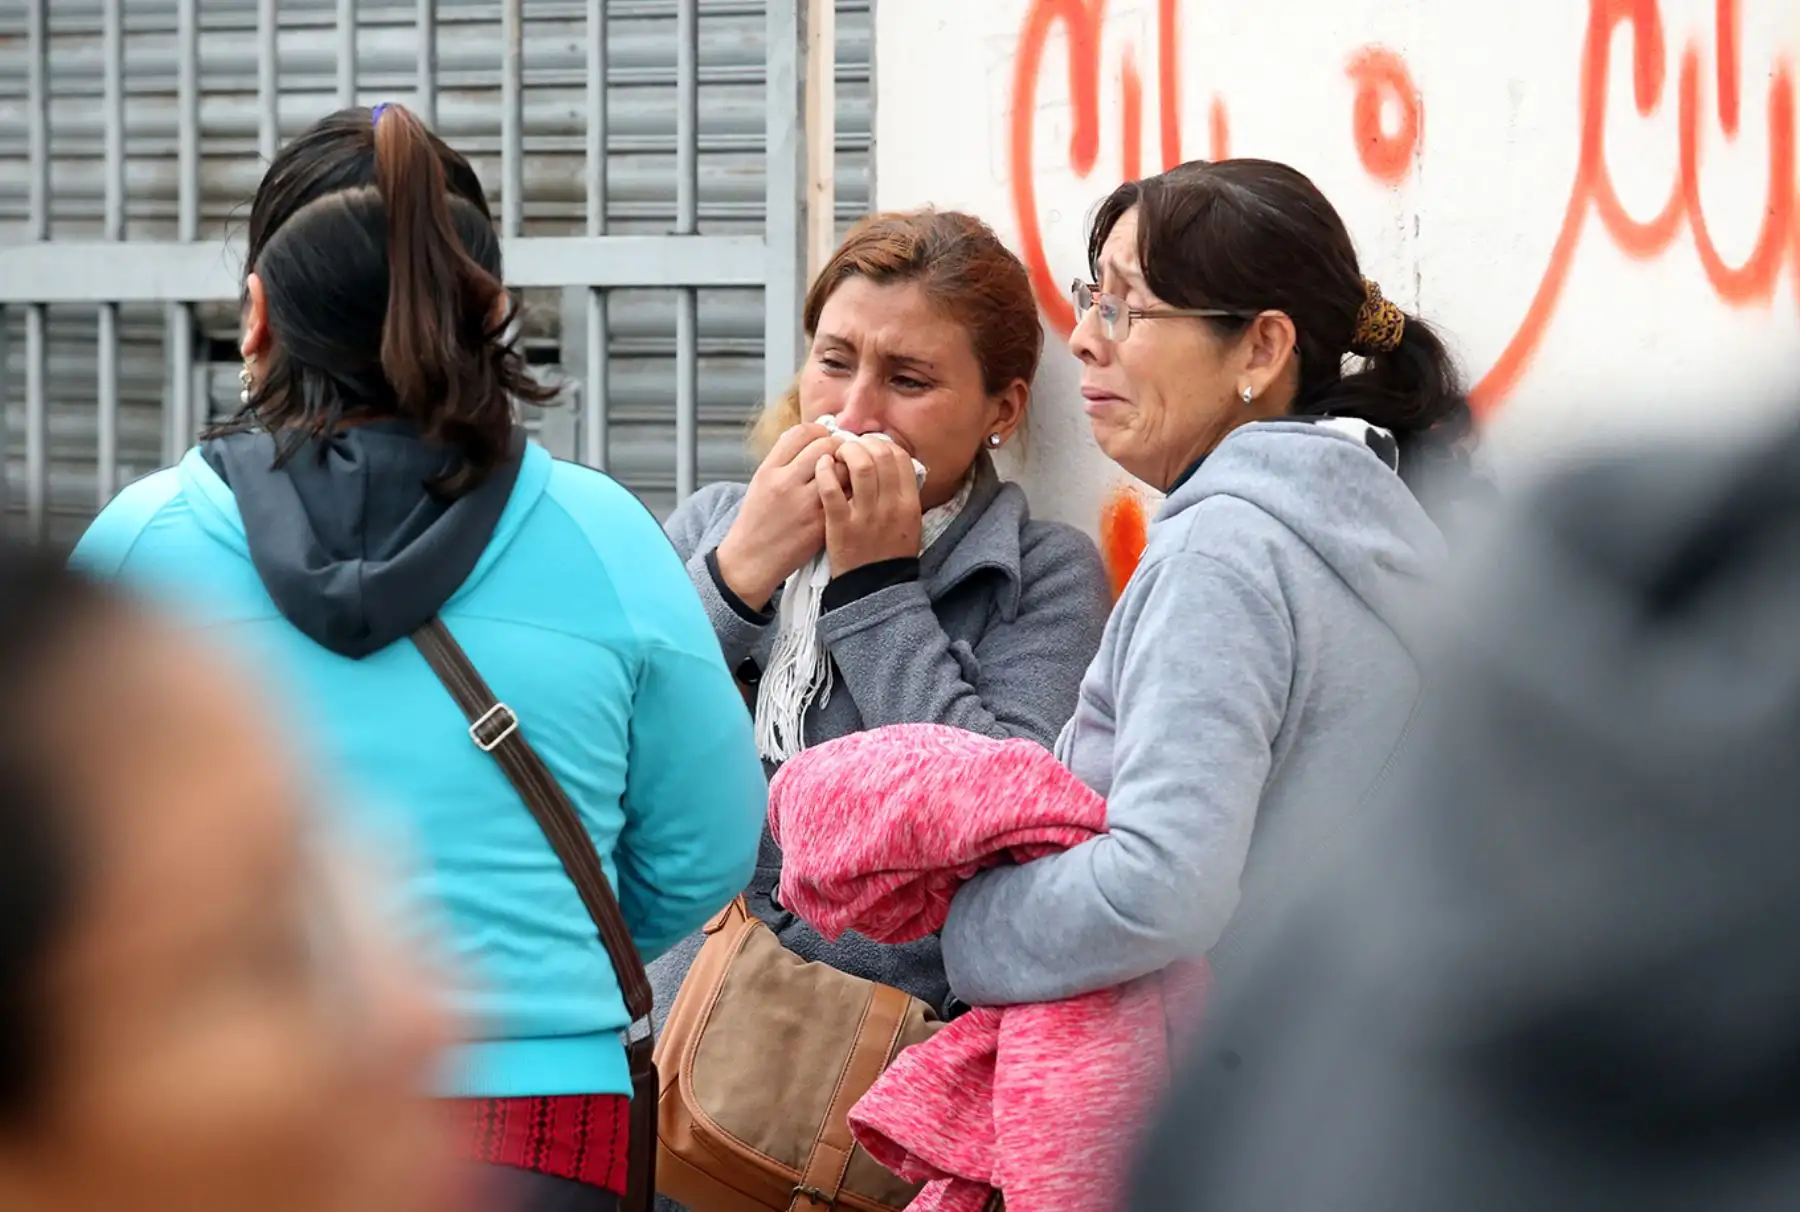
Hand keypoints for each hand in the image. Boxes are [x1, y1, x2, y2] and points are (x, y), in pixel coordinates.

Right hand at [714, 423, 840, 609]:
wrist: (751, 560)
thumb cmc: (758, 522)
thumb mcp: (762, 482)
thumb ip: (785, 460)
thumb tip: (814, 438)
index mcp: (769, 470)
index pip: (802, 432)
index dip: (821, 430)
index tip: (827, 437)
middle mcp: (785, 483)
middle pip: (825, 445)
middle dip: (840, 446)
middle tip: (843, 455)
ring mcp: (805, 504)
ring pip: (842, 469)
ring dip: (850, 468)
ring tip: (848, 475)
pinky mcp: (821, 524)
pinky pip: (847, 496)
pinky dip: (852, 492)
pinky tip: (849, 495)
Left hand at [817, 439, 923, 575]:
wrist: (873, 588)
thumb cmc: (889, 552)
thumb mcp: (909, 522)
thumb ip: (903, 493)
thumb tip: (892, 461)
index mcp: (909, 503)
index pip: (900, 457)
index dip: (882, 444)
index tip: (869, 447)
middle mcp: (890, 506)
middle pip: (880, 455)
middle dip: (862, 444)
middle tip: (849, 448)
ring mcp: (865, 515)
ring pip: (860, 466)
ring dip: (845, 452)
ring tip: (836, 455)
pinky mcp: (840, 525)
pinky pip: (832, 489)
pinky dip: (825, 471)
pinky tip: (822, 466)